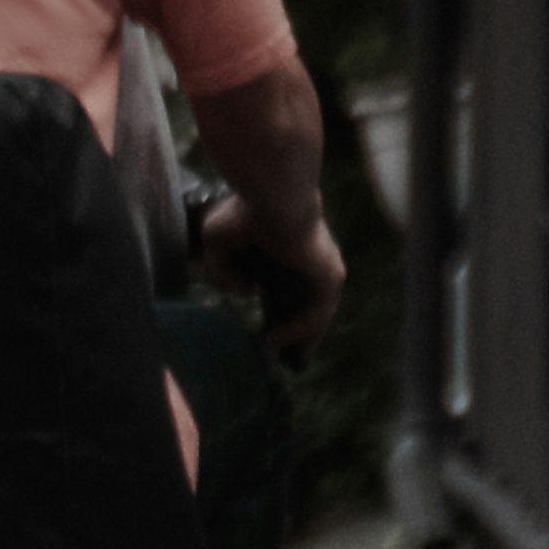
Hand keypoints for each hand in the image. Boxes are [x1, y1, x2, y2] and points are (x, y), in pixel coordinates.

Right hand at [198, 189, 344, 342]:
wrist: (272, 197)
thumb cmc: (246, 211)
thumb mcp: (218, 243)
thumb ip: (222, 271)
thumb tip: (243, 289)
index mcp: (292, 246)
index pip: (292, 282)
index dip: (280, 305)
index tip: (267, 326)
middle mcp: (313, 258)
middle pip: (309, 301)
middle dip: (297, 326)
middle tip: (278, 349)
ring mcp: (326, 267)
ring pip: (317, 311)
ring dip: (299, 335)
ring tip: (278, 352)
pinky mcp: (330, 276)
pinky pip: (316, 313)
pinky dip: (299, 331)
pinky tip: (277, 342)